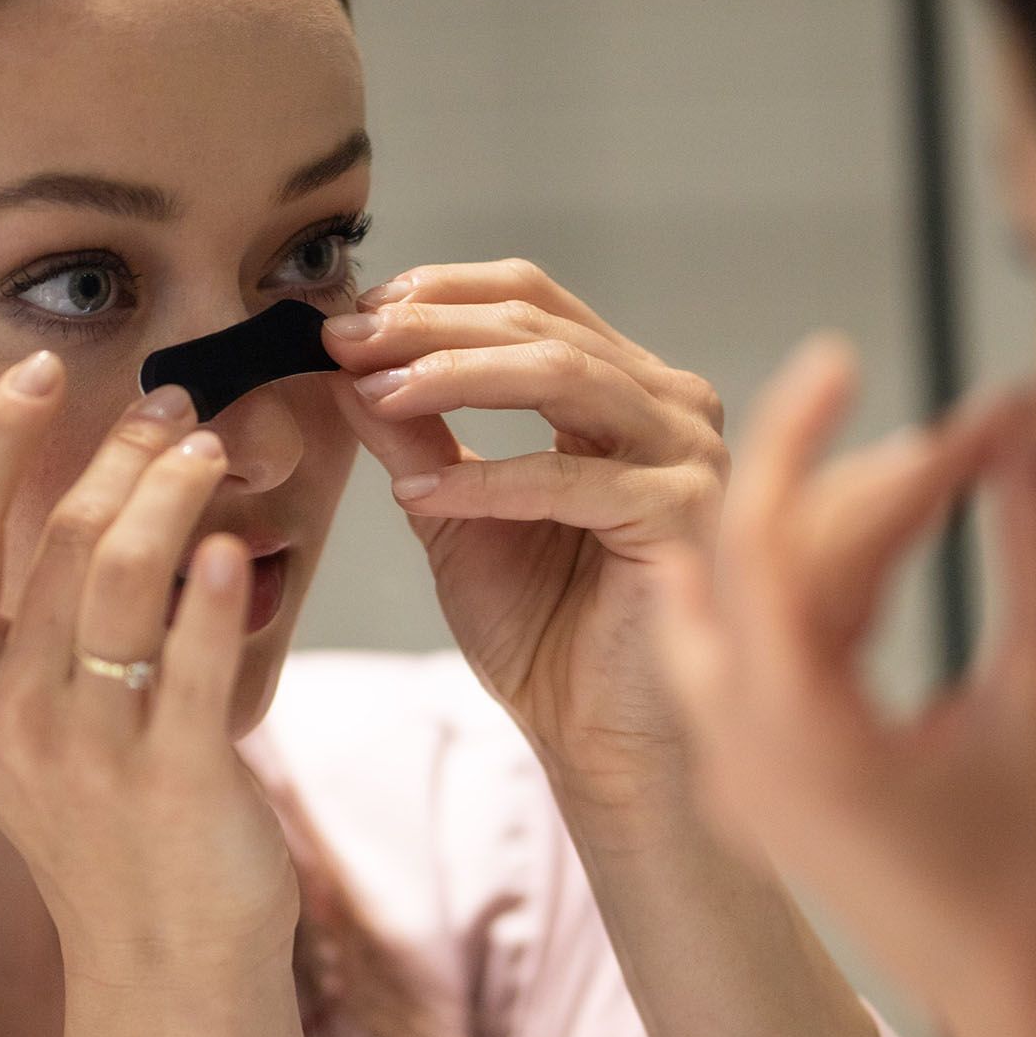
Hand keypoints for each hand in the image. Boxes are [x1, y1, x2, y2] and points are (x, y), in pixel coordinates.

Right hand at [0, 357, 299, 985]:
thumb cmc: (111, 826)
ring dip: (173, 492)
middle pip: (59, 537)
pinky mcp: (171, 779)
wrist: (166, 961)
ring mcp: (83, 751)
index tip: (36, 367)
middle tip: (177, 408)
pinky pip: (190, 656)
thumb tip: (86, 479)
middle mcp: (2, 717)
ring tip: (213, 451)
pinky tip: (238, 545)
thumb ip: (36, 621)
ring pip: (125, 573)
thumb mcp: (33, 726)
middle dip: (121, 452)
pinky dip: (214, 589)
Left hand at [323, 260, 727, 800]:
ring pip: (562, 375)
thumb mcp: (453, 513)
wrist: (597, 740)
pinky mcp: (687, 512)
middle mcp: (670, 405)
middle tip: (346, 341)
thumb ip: (413, 435)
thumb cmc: (541, 633)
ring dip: (455, 376)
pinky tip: (418, 496)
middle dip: (430, 328)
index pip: (531, 300)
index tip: (346, 320)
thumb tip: (346, 361)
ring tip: (374, 392)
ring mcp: (689, 452)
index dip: (435, 296)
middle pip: (541, 326)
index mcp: (624, 388)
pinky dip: (487, 482)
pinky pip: (572, 479)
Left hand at [653, 334, 1035, 1036]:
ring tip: (823, 467)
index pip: (760, 542)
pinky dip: (769, 610)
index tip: (830, 358)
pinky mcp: (771, 811)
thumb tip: (1028, 430)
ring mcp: (750, 793)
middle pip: (714, 579)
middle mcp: (747, 762)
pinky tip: (824, 563)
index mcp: (801, 732)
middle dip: (771, 483)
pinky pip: (733, 683)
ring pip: (710, 630)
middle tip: (825, 401)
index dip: (796, 435)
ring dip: (758, 546)